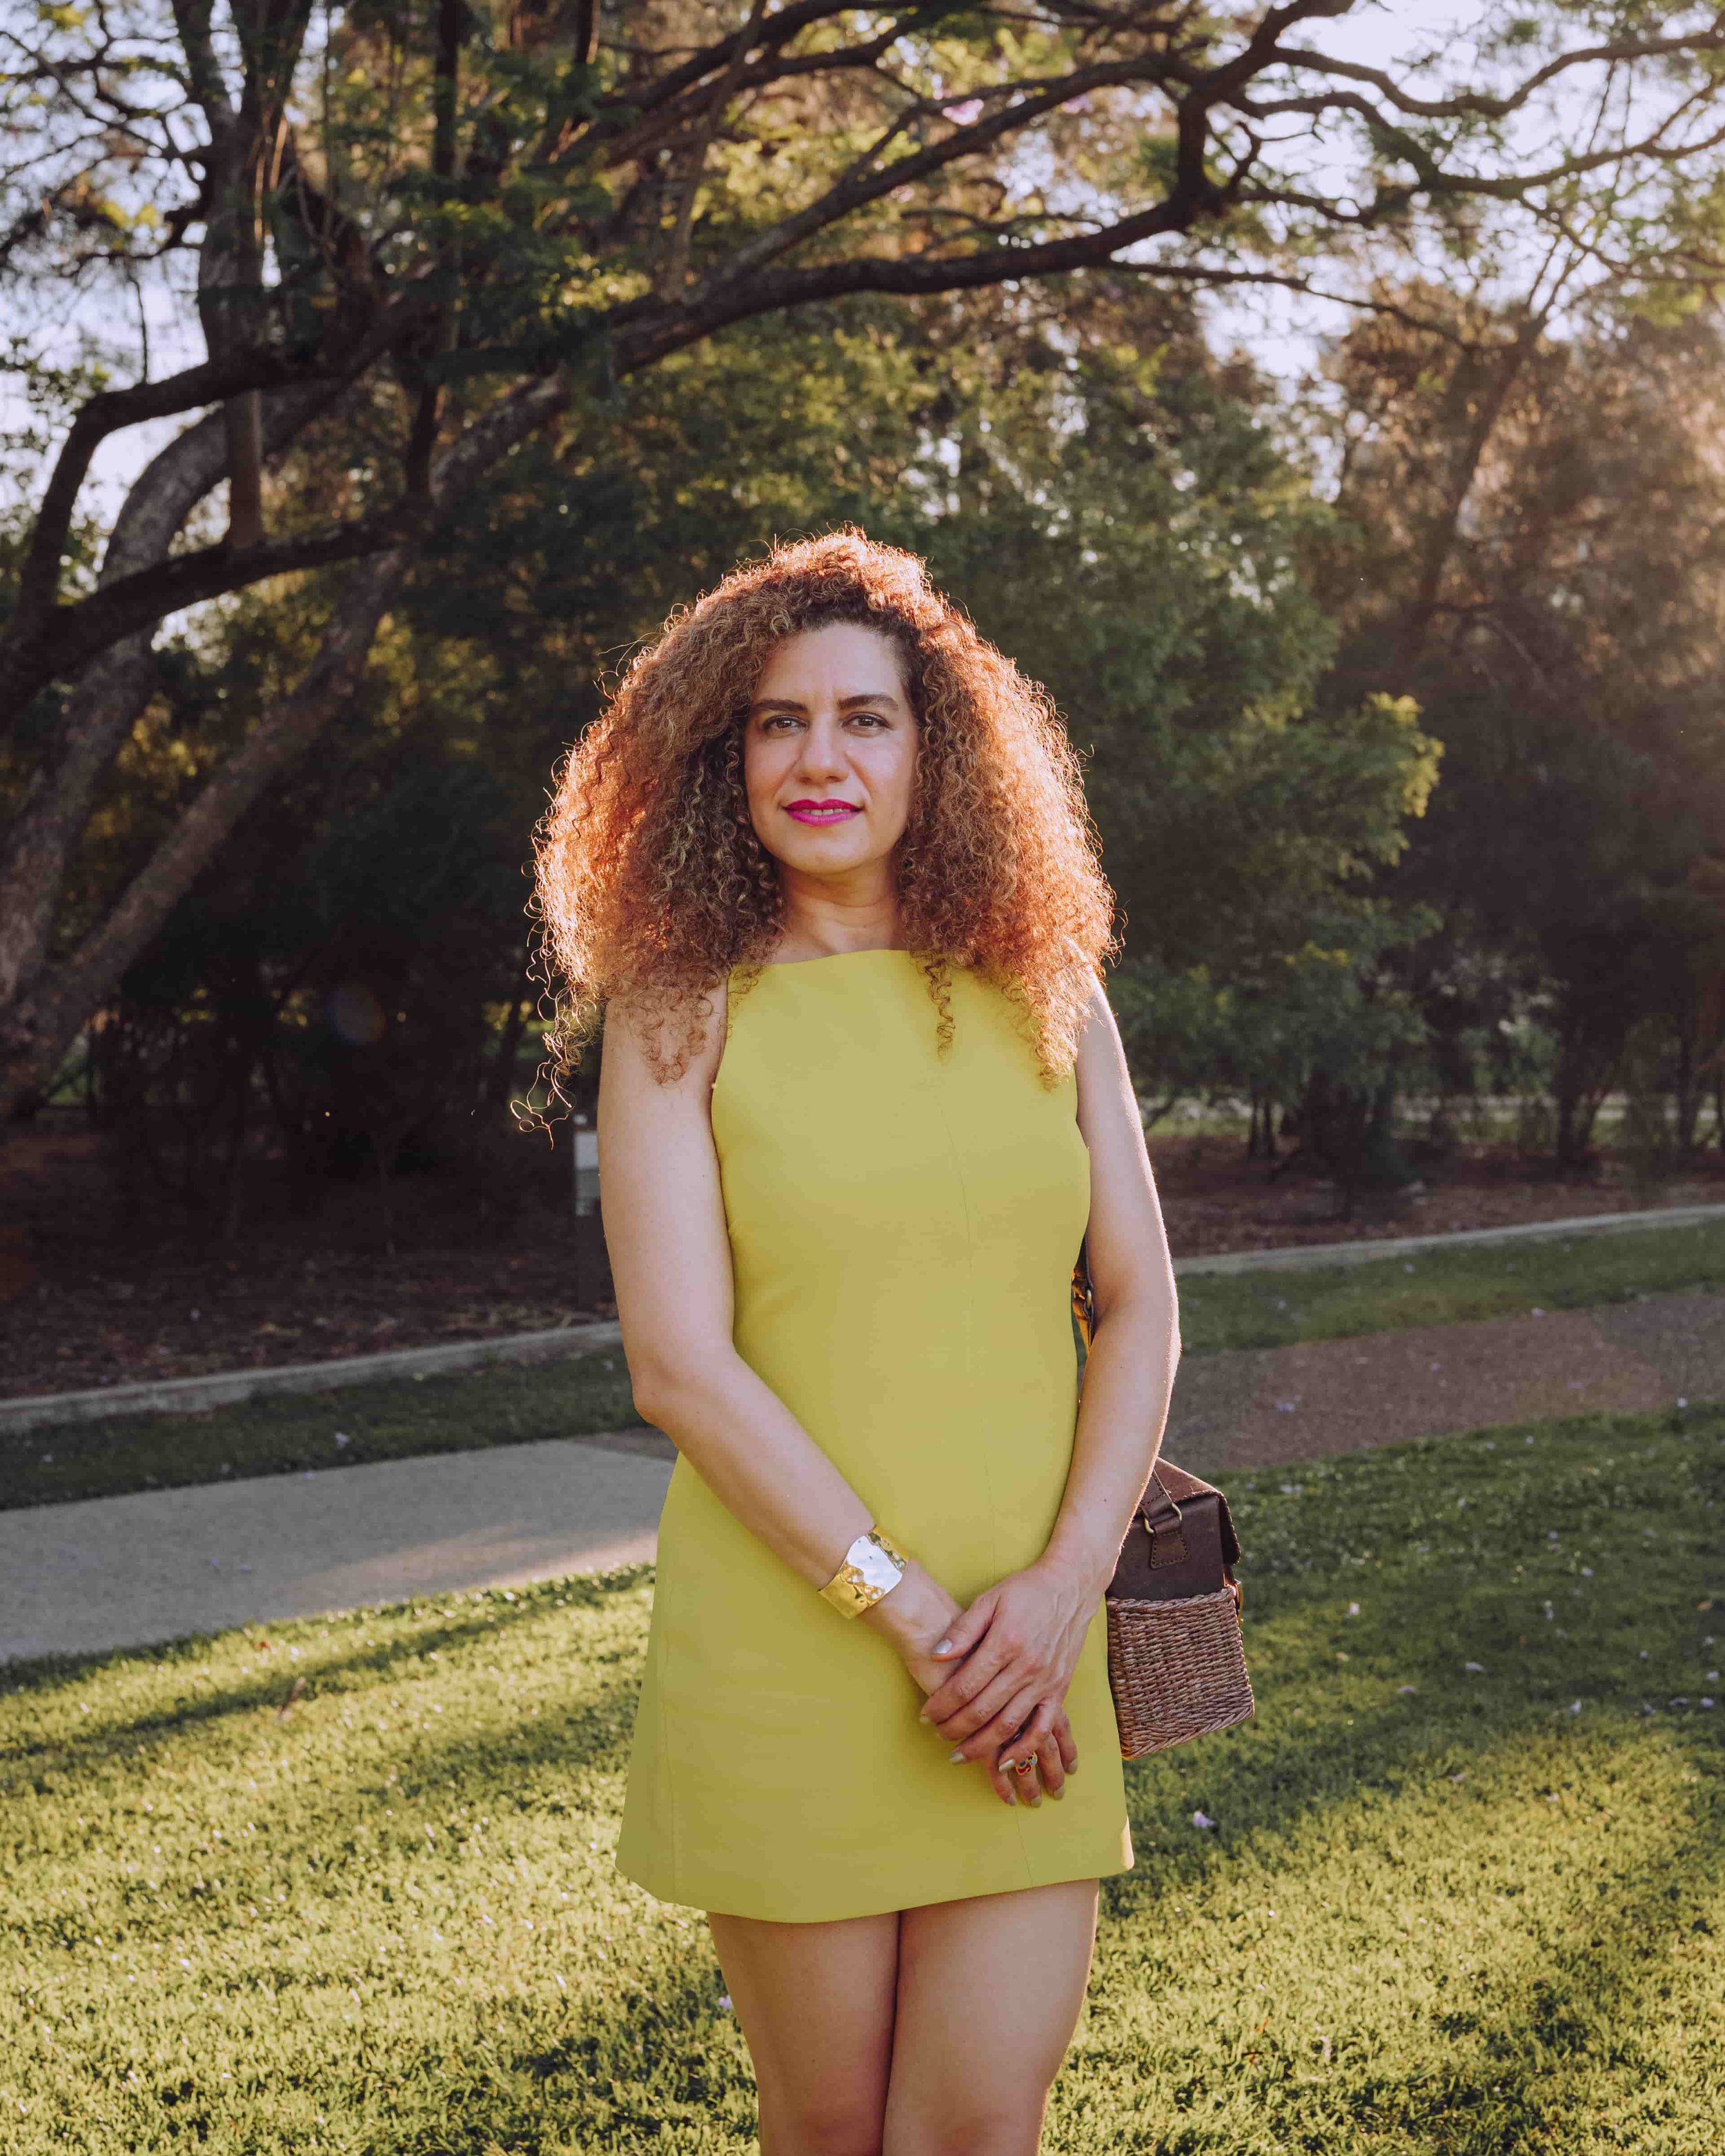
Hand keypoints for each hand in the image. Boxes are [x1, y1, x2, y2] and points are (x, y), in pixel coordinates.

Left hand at [917, 1559, 1098, 1786]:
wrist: (1070, 1587)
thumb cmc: (1025, 1591)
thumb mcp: (989, 1599)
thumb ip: (963, 1630)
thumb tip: (936, 1656)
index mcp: (1005, 1642)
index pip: (964, 1685)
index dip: (941, 1705)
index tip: (925, 1715)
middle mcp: (1026, 1666)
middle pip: (982, 1710)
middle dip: (954, 1729)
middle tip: (937, 1735)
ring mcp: (1045, 1681)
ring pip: (1009, 1725)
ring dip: (981, 1746)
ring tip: (959, 1755)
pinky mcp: (1059, 1690)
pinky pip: (1042, 1728)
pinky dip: (1024, 1750)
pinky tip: (1004, 1762)